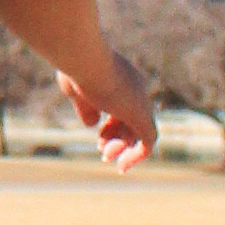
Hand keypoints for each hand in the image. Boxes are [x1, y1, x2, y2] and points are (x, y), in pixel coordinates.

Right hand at [66, 56, 158, 171]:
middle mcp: (135, 87)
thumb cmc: (76, 69)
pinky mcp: (141, 114)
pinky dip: (137, 155)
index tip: (98, 137)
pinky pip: (148, 141)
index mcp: (122, 77)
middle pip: (132, 118)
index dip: (111, 124)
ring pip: (140, 130)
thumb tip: (92, 124)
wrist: (85, 58)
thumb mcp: (77, 90)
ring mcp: (140, 100)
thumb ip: (86, 107)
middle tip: (103, 152)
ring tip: (106, 156)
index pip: (122, 104)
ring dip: (123, 146)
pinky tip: (122, 167)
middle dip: (117, 137)